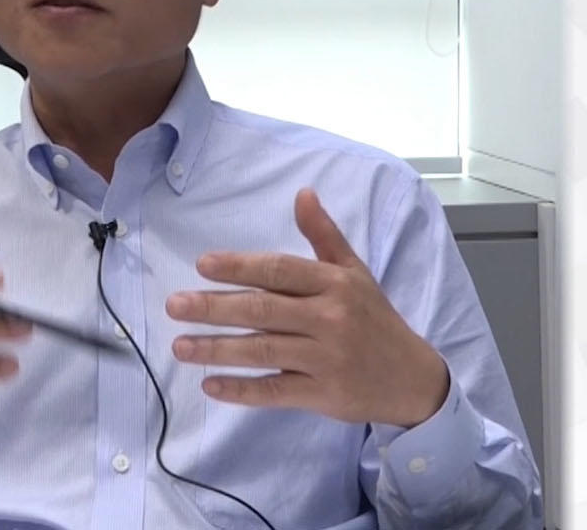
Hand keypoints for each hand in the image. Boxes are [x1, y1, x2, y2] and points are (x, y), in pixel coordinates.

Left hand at [166, 189, 448, 427]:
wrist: (412, 378)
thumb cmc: (374, 320)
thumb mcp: (354, 273)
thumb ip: (323, 235)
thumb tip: (303, 193)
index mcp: (335, 284)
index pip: (280, 270)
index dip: (240, 266)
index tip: (202, 265)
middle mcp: (331, 318)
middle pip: (263, 310)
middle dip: (214, 307)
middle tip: (174, 305)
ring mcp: (327, 359)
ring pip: (263, 351)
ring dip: (217, 349)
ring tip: (180, 345)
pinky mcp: (324, 394)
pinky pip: (275, 391)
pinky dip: (241, 390)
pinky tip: (210, 385)